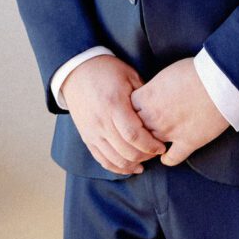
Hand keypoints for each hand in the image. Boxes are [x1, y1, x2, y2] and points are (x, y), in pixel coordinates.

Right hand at [62, 55, 166, 177]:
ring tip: (145, 161)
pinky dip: (116, 167)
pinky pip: (101, 159)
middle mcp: (101, 122)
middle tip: (156, 153)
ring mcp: (92, 132)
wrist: (76, 71)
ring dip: (132, 164)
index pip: (134, 135)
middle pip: (126, 150)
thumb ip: (144, 97)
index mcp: (113, 106)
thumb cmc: (106, 71)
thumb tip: (159, 115)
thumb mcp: (129, 76)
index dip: (150, 145)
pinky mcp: (86, 137)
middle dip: (145, 156)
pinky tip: (130, 168)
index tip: (162, 146)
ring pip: (114, 159)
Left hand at [130, 58, 228, 166]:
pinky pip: (171, 158)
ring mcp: (170, 132)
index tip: (137, 113)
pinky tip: (168, 155)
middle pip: (135, 131)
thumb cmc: (195, 71)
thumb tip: (151, 95)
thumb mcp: (165, 74)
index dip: (131, 113)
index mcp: (146, 98)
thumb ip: (153, 89)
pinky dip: (168, 159)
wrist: (220, 81)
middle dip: (137, 132)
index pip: (126, 111)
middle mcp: (153, 117)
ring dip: (150, 146)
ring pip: (150, 147)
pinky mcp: (188, 142)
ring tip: (154, 144)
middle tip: (144, 131)